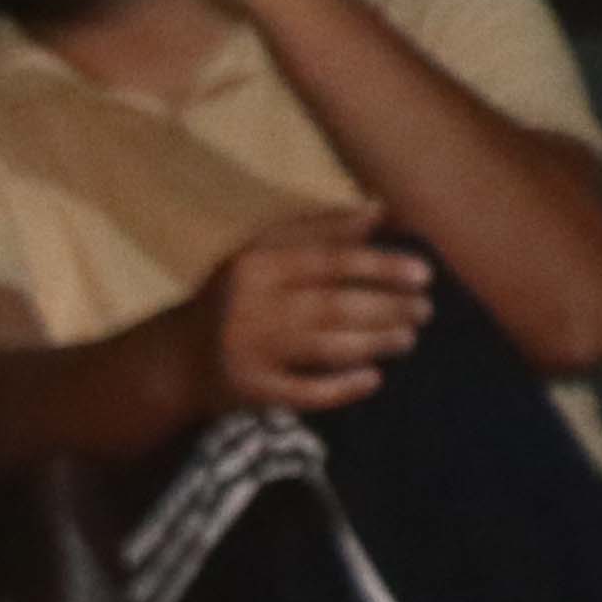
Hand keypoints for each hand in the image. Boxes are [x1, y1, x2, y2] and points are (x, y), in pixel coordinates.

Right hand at [189, 206, 432, 417]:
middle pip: (334, 306)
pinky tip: (374, 379)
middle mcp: (252, 307)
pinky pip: (305, 392)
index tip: (423, 274)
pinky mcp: (251, 391)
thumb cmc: (235, 296)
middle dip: (388, 308)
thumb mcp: (266, 253)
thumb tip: (381, 209)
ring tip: (408, 338)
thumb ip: (321, 231)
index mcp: (258, 265)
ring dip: (375, 343)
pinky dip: (342, 388)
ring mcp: (251, 353)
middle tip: (424, 311)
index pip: (331, 262)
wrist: (176, 358)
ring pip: (325, 347)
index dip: (382, 267)